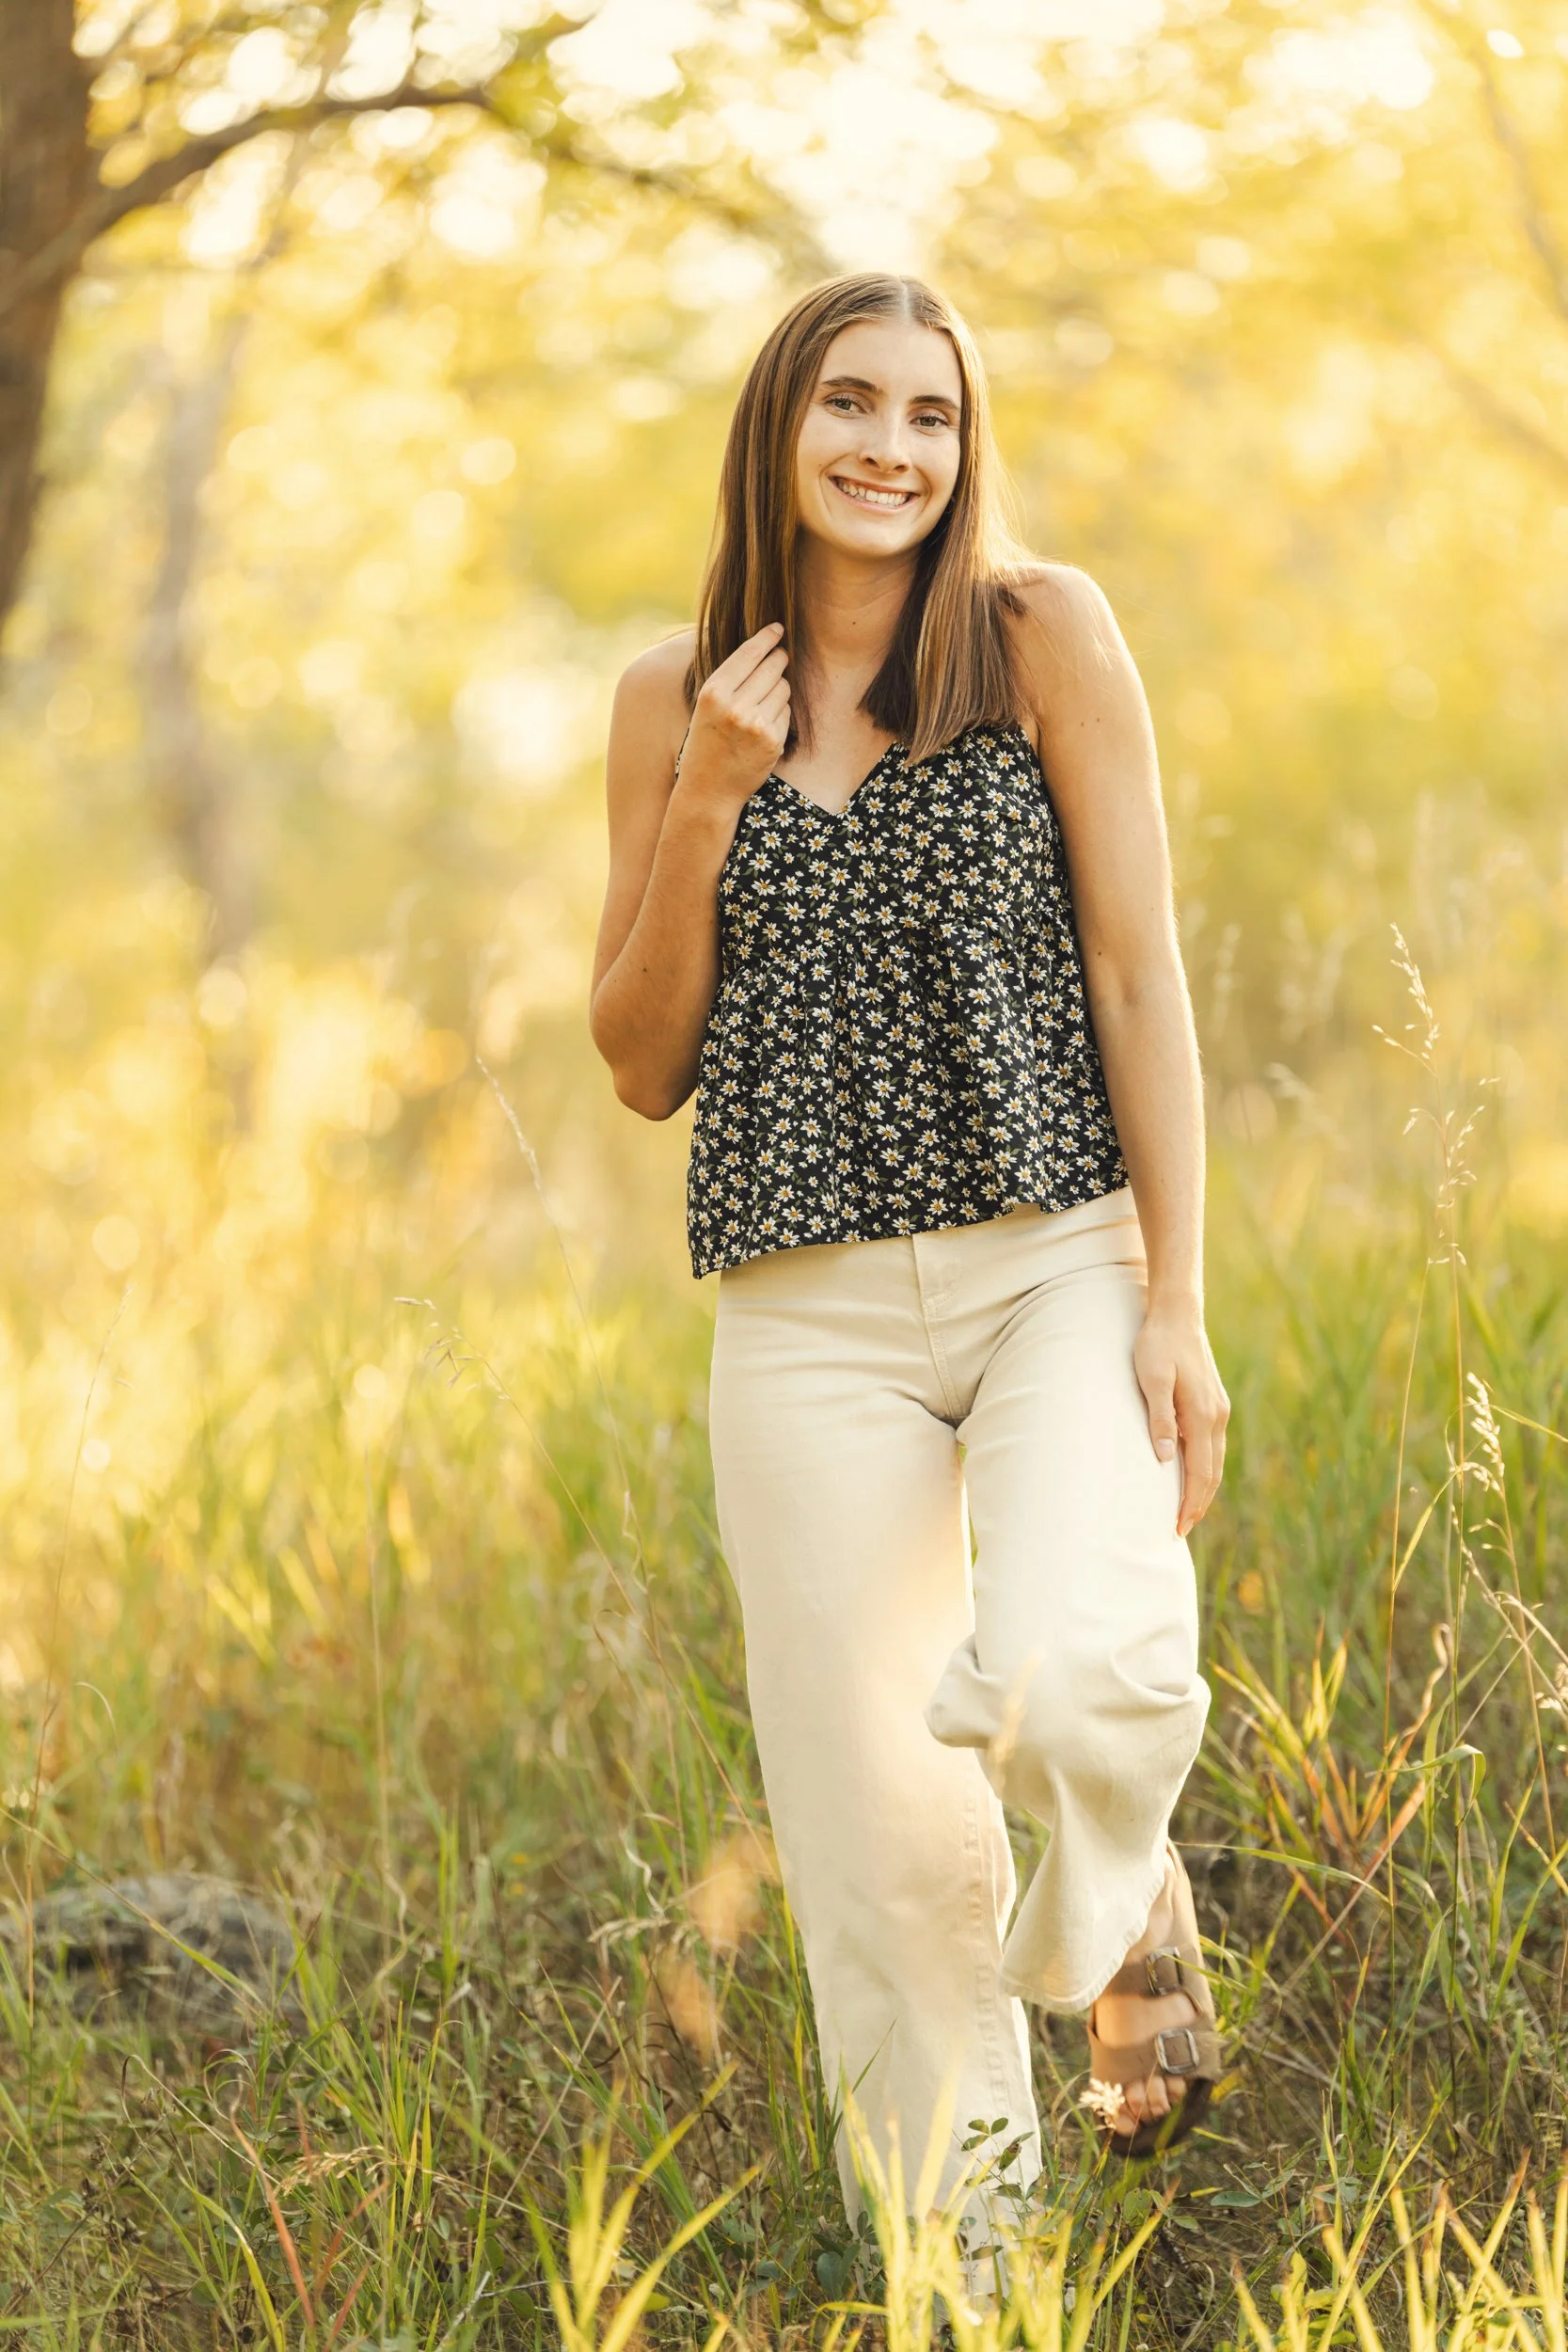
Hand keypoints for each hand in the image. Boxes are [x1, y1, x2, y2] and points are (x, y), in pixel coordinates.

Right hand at [675, 623, 790, 810]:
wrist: (708, 790)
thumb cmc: (706, 744)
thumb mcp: (706, 706)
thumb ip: (729, 679)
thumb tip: (762, 647)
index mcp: (713, 693)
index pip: (748, 654)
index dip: (767, 638)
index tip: (778, 628)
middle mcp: (735, 706)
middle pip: (772, 666)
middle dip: (779, 659)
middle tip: (780, 656)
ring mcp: (756, 724)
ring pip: (783, 688)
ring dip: (779, 690)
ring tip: (761, 704)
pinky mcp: (773, 741)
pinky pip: (786, 712)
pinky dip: (780, 714)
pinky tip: (764, 726)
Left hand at [1133, 1300, 1228, 1537]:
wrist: (1176, 1314)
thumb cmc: (1157, 1345)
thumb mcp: (1151, 1379)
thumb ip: (1160, 1419)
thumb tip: (1165, 1459)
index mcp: (1202, 1415)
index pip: (1200, 1473)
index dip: (1190, 1504)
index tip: (1178, 1528)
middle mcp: (1216, 1416)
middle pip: (1212, 1473)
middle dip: (1199, 1504)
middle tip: (1181, 1530)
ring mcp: (1218, 1409)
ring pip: (1215, 1461)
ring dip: (1203, 1489)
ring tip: (1187, 1511)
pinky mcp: (1213, 1402)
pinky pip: (1213, 1445)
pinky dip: (1205, 1468)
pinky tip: (1193, 1475)